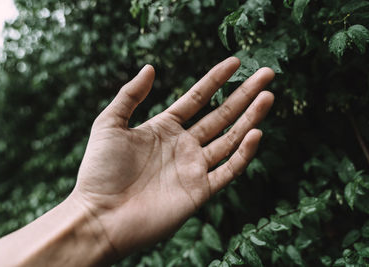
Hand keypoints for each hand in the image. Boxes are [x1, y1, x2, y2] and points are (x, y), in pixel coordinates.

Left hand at [72, 57, 274, 259]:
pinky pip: (228, 170)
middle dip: (244, 94)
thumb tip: (150, 67)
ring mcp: (193, 169)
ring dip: (251, 118)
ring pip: (230, 139)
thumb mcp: (110, 123)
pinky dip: (244, 153)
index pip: (197, 98)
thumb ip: (130, 95)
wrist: (100, 215)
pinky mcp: (199, 191)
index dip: (216, 79)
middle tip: (266, 74)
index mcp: (164, 128)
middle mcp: (183, 146)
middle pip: (221, 115)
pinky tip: (256, 133)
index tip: (236, 61)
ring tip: (268, 96)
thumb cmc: (100, 170)